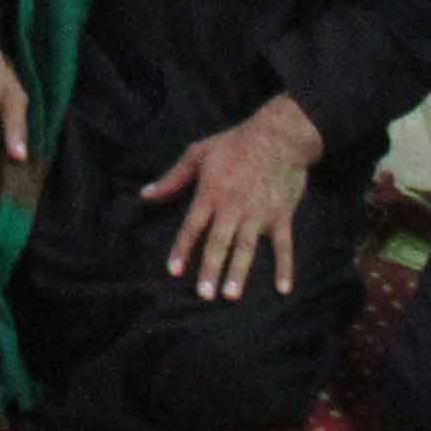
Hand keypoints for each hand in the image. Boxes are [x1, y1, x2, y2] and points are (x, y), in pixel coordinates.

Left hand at [149, 97, 321, 299]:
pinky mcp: (282, 216)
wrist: (279, 135)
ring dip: (239, 272)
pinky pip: (284, 246)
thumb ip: (172, 178)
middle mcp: (234, 207)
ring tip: (232, 295)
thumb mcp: (198, 153)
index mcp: (211, 193)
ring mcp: (259, 214)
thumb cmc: (234, 143)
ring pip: (247, 248)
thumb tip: (145, 194)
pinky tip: (283, 288)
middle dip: (210, 269)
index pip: (192, 227)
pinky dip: (285, 267)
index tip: (174, 271)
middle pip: (219, 243)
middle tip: (204, 295)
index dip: (182, 249)